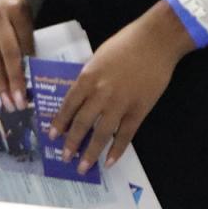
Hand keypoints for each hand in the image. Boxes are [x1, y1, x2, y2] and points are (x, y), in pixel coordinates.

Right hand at [0, 0, 33, 110]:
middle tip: (17, 103)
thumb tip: (28, 69)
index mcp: (16, 10)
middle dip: (12, 81)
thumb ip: (25, 36)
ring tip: (5, 100)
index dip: (26, 68)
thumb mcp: (25, 13)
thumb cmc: (12, 1)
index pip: (23, 44)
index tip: (30, 90)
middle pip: (6, 54)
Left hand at [51, 0, 194, 173]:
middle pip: (82, 123)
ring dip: (91, 152)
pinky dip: (117, 150)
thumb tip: (80, 97)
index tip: (52, 136)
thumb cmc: (125, 43)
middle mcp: (100, 93)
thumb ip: (89, 78)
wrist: (155, 41)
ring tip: (83, 167)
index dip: (59, 122)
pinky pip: (126, 134)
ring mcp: (120, 103)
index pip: (68, 105)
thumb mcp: (98, 57)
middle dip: (71, 142)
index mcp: (87, 77)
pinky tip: (110, 162)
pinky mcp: (139, 110)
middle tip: (64, 157)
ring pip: (102, 133)